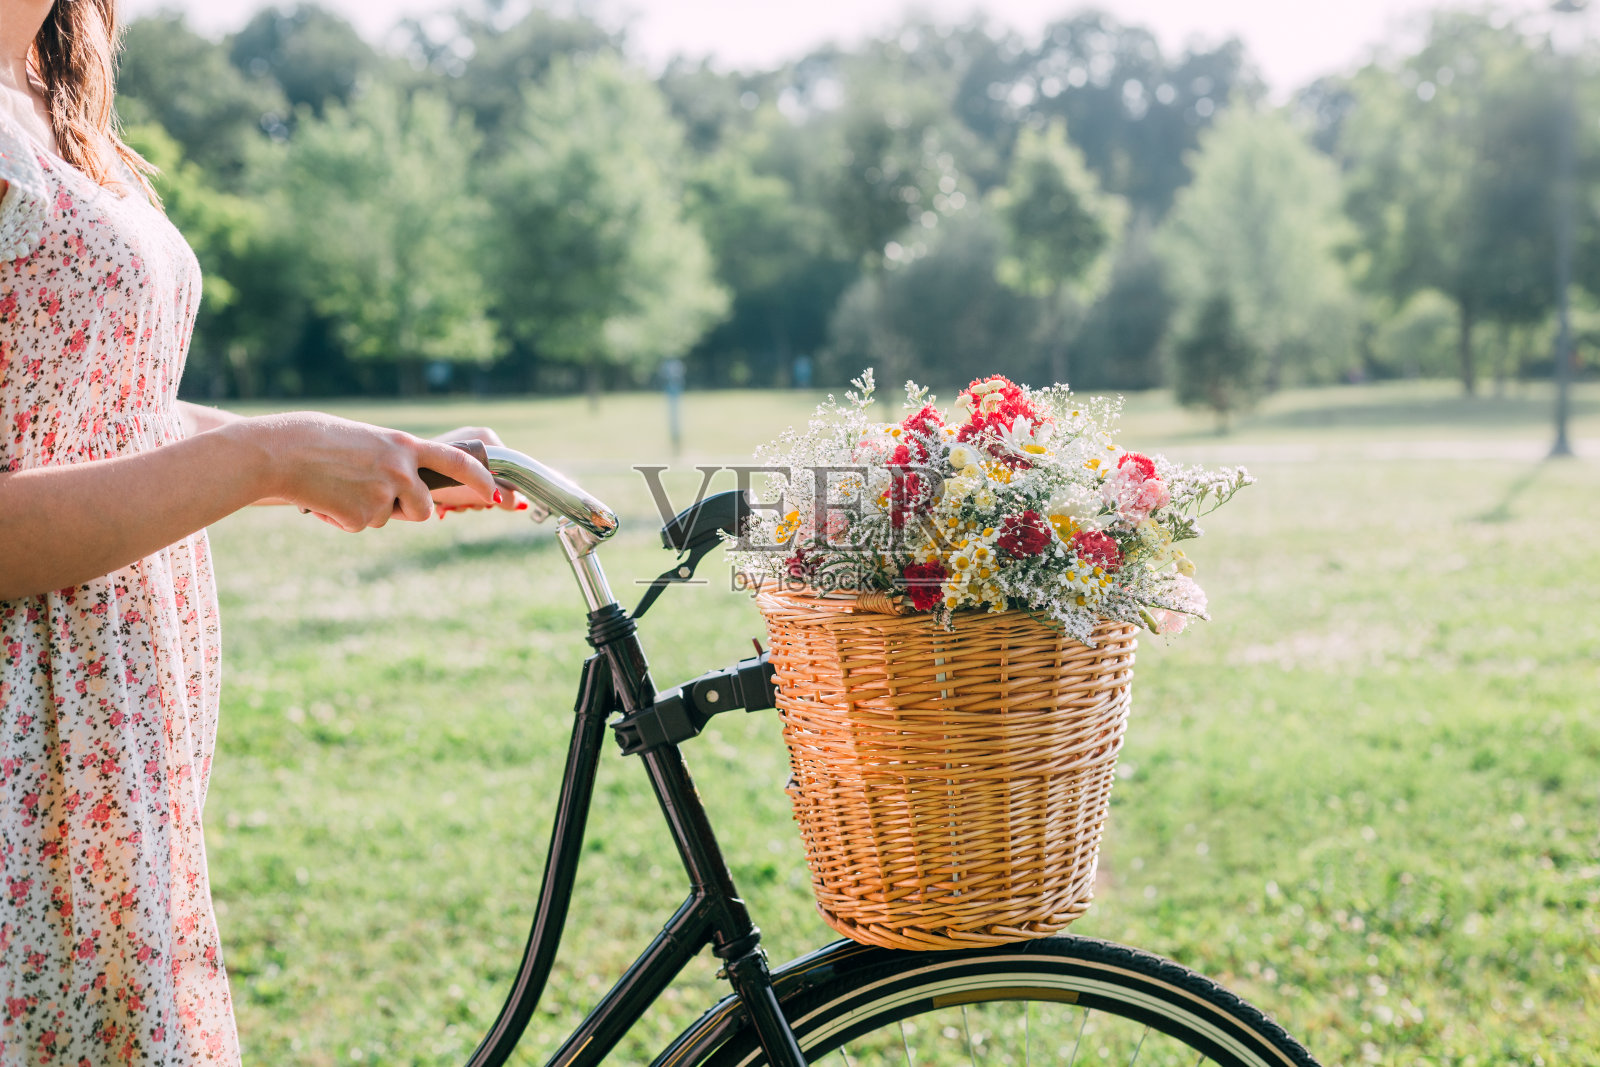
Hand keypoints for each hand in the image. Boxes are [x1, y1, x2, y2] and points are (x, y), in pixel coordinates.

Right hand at [251, 412, 496, 529]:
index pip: (457, 462)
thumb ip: (389, 458)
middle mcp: (402, 469)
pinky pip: (360, 526)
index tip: (494, 494)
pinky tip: (324, 497)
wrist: (278, 453)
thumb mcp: (363, 440)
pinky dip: (342, 518)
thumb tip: (401, 482)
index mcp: (403, 444)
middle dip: (406, 510)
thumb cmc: (312, 440)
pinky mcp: (364, 516)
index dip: (479, 479)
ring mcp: (385, 493)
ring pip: (389, 518)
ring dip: (370, 512)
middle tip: (373, 495)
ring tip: (339, 486)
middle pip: (423, 508)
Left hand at [429, 425, 526, 515]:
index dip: (502, 489)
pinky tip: (449, 500)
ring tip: (455, 503)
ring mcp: (463, 445)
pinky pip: (467, 477)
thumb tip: (522, 504)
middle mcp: (478, 437)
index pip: (510, 467)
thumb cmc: (438, 481)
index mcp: (487, 438)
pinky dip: (462, 492)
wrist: (402, 476)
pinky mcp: (450, 455)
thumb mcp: (475, 493)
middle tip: (467, 504)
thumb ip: (503, 497)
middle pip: (495, 474)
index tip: (490, 502)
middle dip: (482, 495)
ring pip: (481, 479)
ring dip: (471, 497)